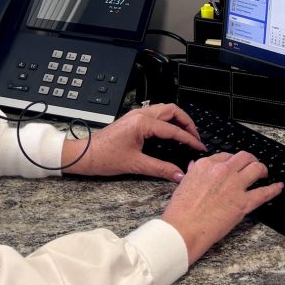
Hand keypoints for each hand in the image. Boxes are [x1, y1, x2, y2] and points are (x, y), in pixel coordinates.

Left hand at [60, 103, 205, 180]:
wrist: (85, 155)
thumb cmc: (104, 157)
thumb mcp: (135, 165)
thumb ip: (160, 169)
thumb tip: (178, 174)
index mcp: (142, 123)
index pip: (173, 129)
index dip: (189, 139)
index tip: (199, 146)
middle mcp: (139, 115)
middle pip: (172, 110)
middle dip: (187, 122)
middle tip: (195, 137)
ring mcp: (135, 115)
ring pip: (164, 109)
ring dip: (177, 119)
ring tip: (186, 133)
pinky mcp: (132, 119)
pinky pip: (155, 113)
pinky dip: (167, 120)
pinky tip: (169, 132)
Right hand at [161, 151, 282, 263]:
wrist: (184, 228)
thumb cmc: (180, 210)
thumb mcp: (183, 184)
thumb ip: (193, 173)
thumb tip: (194, 167)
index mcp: (206, 165)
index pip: (226, 156)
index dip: (232, 161)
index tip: (234, 165)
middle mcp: (222, 171)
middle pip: (243, 157)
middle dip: (250, 160)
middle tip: (252, 165)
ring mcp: (235, 186)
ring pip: (256, 168)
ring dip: (262, 169)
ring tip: (264, 173)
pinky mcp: (243, 203)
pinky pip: (264, 193)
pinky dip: (273, 189)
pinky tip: (278, 187)